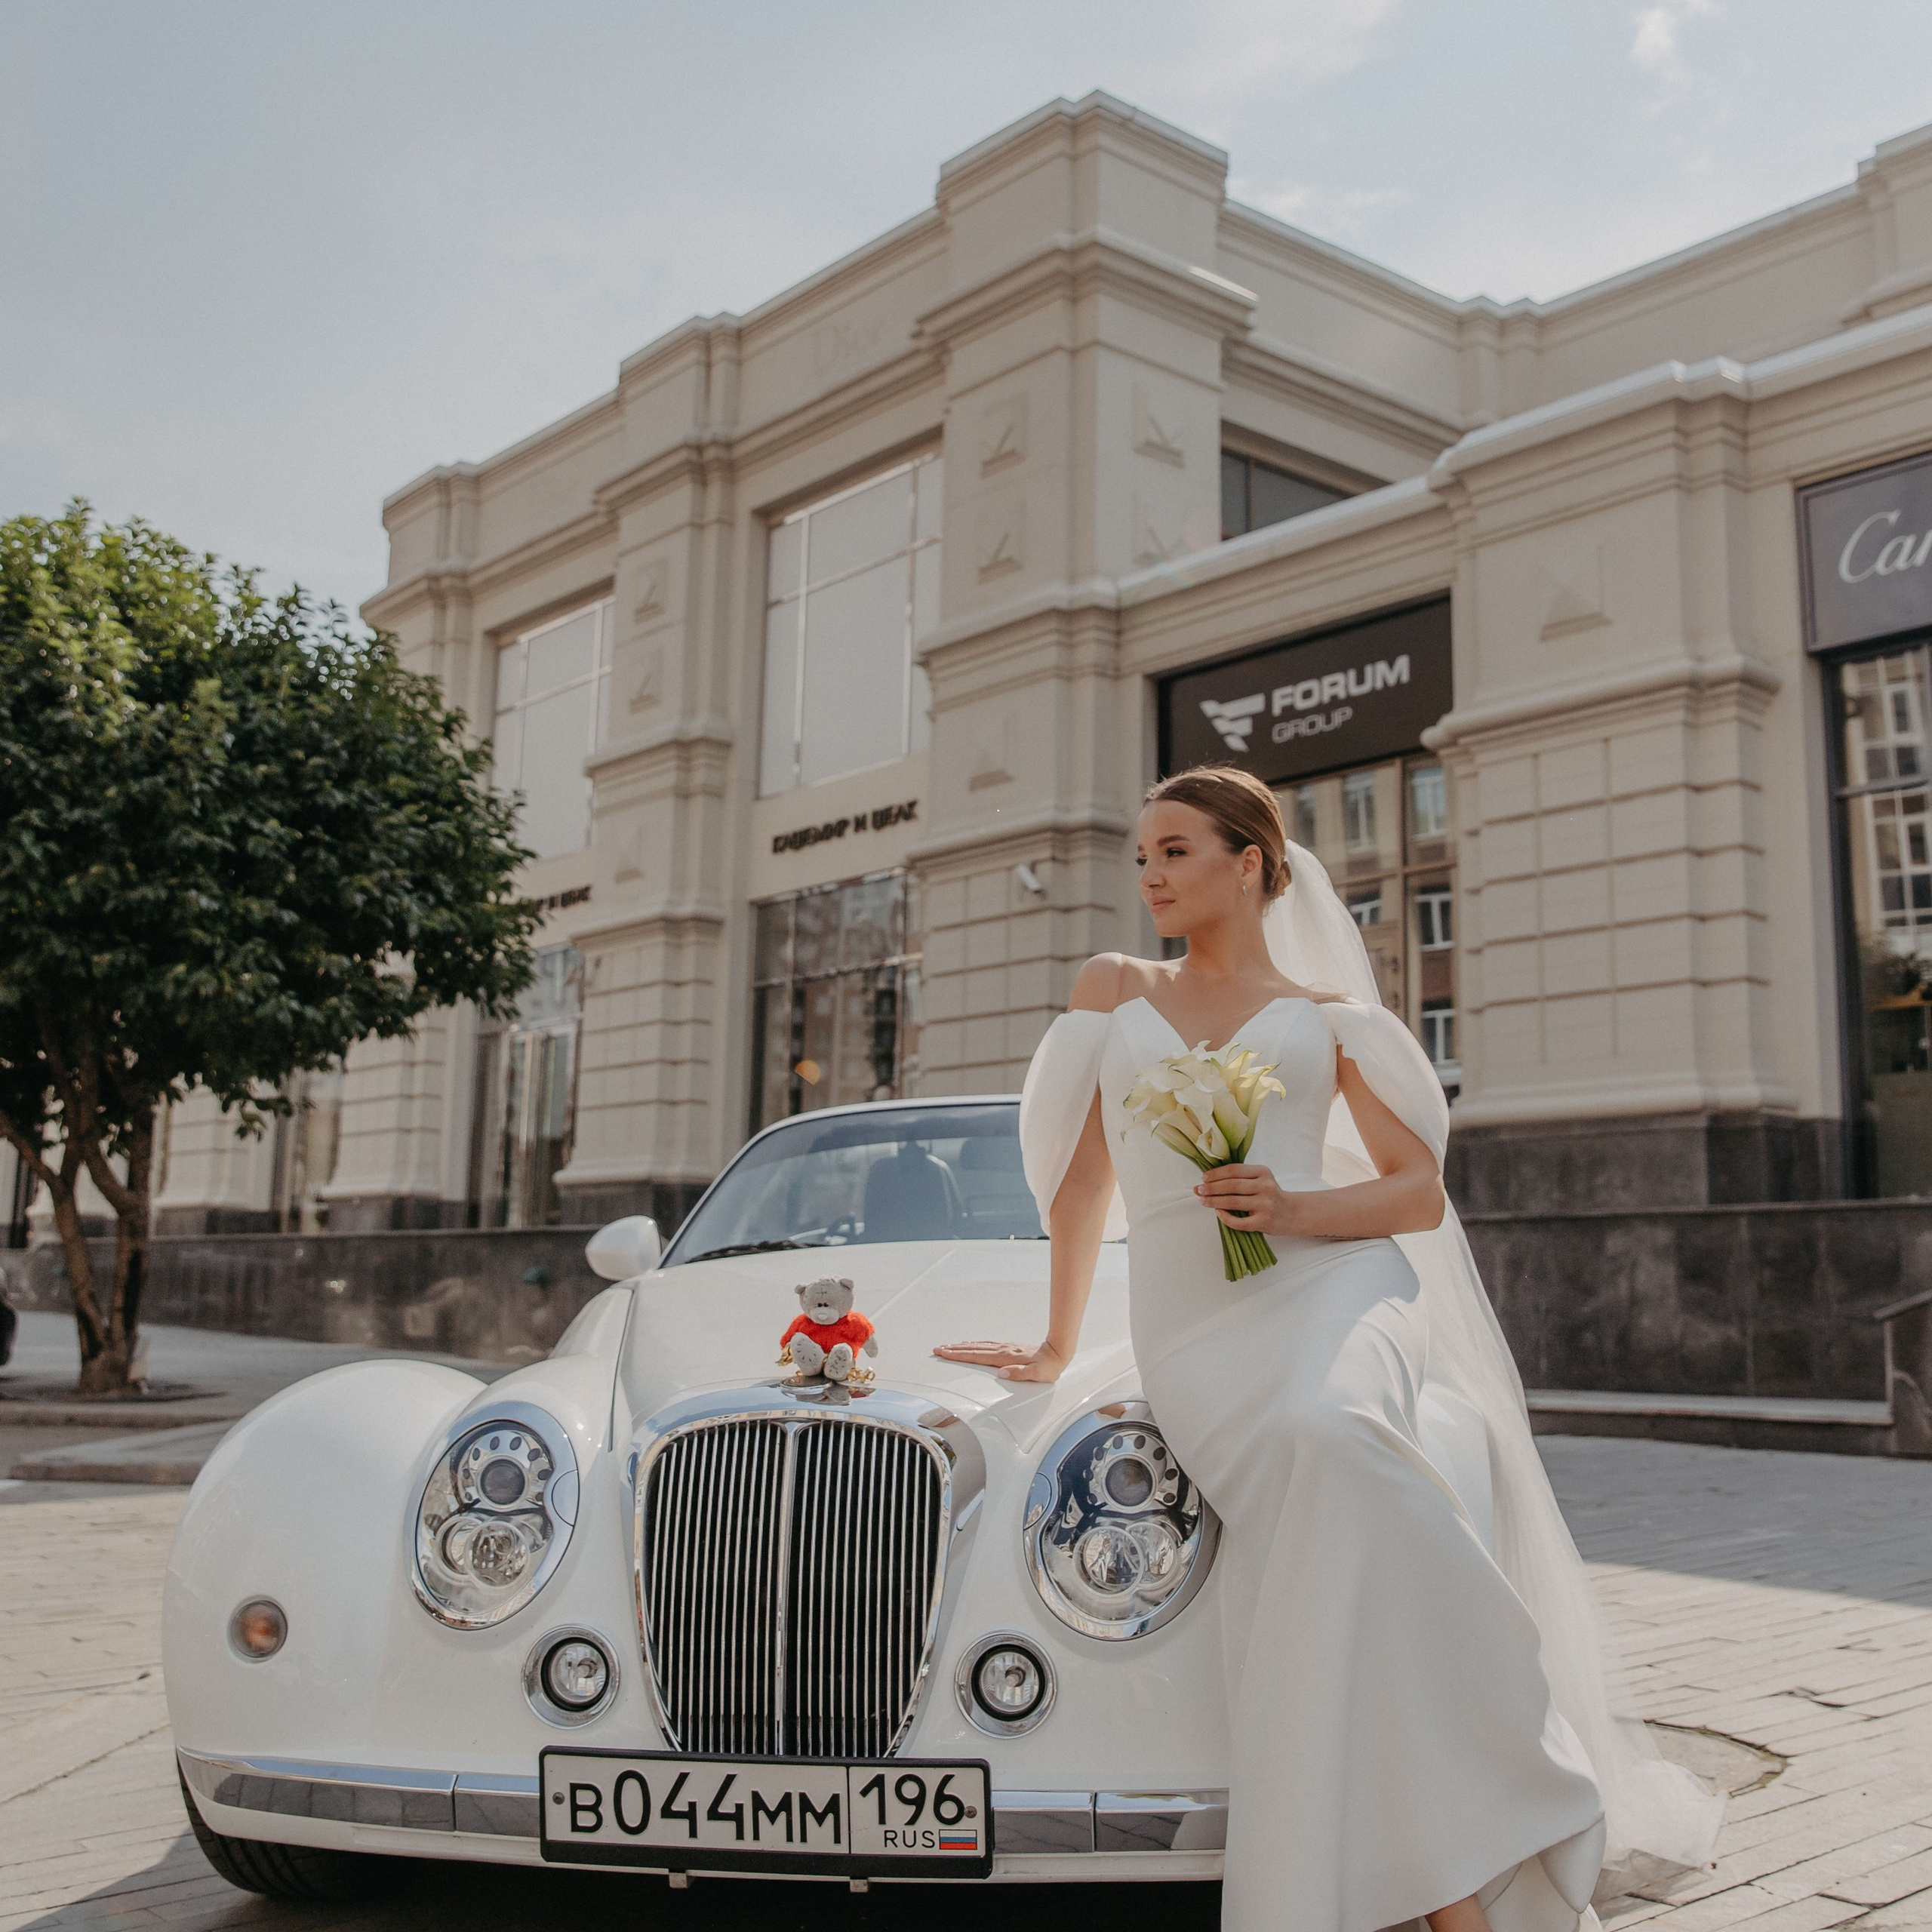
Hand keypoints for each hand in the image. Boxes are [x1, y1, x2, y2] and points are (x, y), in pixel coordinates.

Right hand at [932, 1338, 1068, 1382]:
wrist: (1058, 1352)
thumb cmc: (1049, 1367)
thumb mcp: (1037, 1374)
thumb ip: (1019, 1374)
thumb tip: (1001, 1373)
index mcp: (1006, 1358)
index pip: (977, 1356)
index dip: (959, 1355)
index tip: (944, 1353)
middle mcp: (1003, 1350)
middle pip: (974, 1349)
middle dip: (954, 1350)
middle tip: (938, 1349)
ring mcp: (1006, 1348)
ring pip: (979, 1346)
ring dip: (963, 1346)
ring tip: (949, 1346)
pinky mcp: (1009, 1348)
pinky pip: (987, 1345)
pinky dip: (976, 1344)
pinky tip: (972, 1344)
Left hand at [1194, 1163, 1298, 1235]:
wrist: (1292, 1213)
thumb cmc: (1271, 1195)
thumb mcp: (1261, 1179)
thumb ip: (1241, 1177)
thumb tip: (1209, 1179)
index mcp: (1263, 1172)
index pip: (1234, 1170)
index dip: (1216, 1174)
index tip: (1203, 1178)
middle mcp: (1265, 1186)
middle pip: (1232, 1185)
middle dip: (1211, 1188)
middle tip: (1199, 1190)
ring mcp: (1265, 1205)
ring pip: (1233, 1202)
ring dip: (1214, 1201)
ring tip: (1203, 1201)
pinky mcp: (1264, 1222)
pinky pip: (1239, 1222)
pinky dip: (1225, 1218)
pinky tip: (1218, 1213)